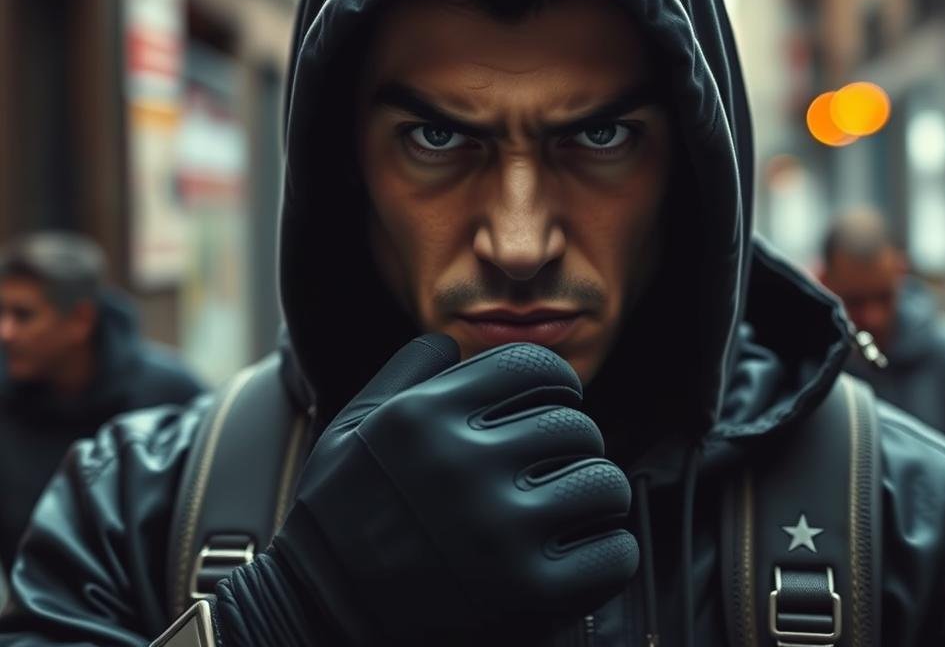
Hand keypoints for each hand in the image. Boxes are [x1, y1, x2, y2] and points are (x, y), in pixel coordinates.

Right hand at [232, 336, 637, 644]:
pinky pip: (613, 552)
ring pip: (603, 482)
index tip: (556, 402)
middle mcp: (462, 465)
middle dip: (573, 444)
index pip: (535, 367)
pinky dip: (608, 551)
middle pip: (576, 425)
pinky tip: (579, 552)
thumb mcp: (355, 425)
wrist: (319, 615)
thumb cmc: (341, 514)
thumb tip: (455, 341)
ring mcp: (497, 531)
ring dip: (595, 493)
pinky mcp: (527, 592)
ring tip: (571, 507)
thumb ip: (405, 371)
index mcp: (425, 416)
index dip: (557, 383)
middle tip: (553, 468)